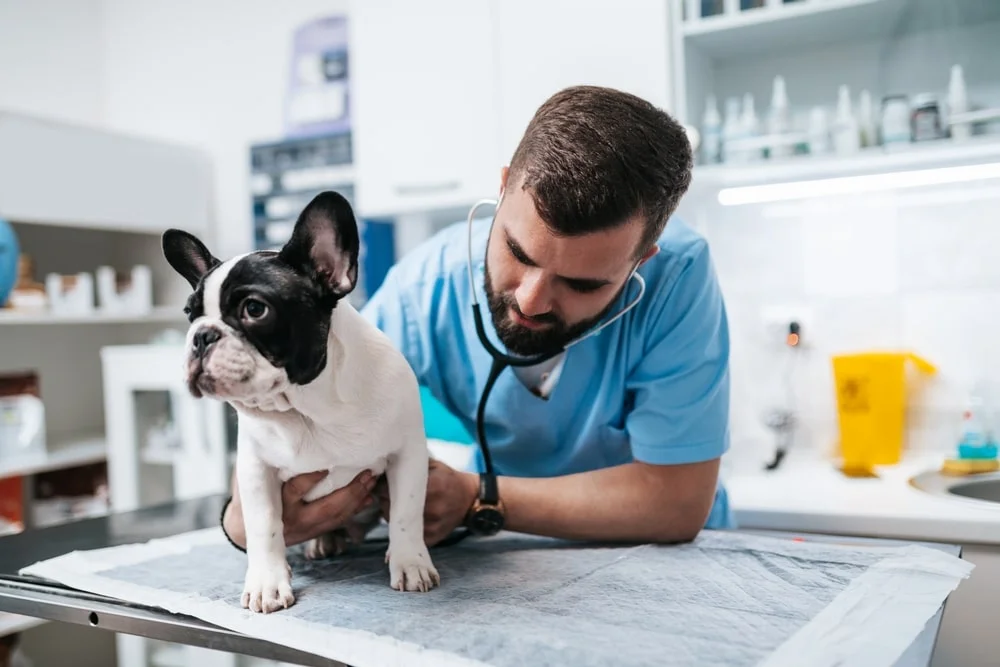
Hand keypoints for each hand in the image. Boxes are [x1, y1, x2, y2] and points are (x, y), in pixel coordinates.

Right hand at [224, 469, 377, 548]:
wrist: (243, 531)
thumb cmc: (248, 494)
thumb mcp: (249, 475)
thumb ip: (264, 456)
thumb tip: (273, 427)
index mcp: (274, 503)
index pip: (295, 490)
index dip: (312, 478)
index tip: (328, 465)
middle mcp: (291, 520)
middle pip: (324, 509)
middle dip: (349, 493)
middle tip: (366, 475)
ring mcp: (304, 529)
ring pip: (335, 516)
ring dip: (357, 499)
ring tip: (371, 482)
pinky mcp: (313, 532)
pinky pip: (337, 522)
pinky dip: (354, 509)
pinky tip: (368, 497)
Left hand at [375, 459, 477, 546]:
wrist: (470, 500)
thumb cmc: (449, 479)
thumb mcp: (433, 466)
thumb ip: (412, 464)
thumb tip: (386, 464)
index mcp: (432, 487)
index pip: (392, 490)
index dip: (382, 487)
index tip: (381, 483)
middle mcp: (432, 508)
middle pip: (390, 508)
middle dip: (385, 500)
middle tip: (387, 494)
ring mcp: (432, 525)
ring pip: (395, 523)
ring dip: (390, 514)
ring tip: (396, 504)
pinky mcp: (431, 538)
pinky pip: (407, 534)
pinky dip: (402, 526)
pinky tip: (405, 516)